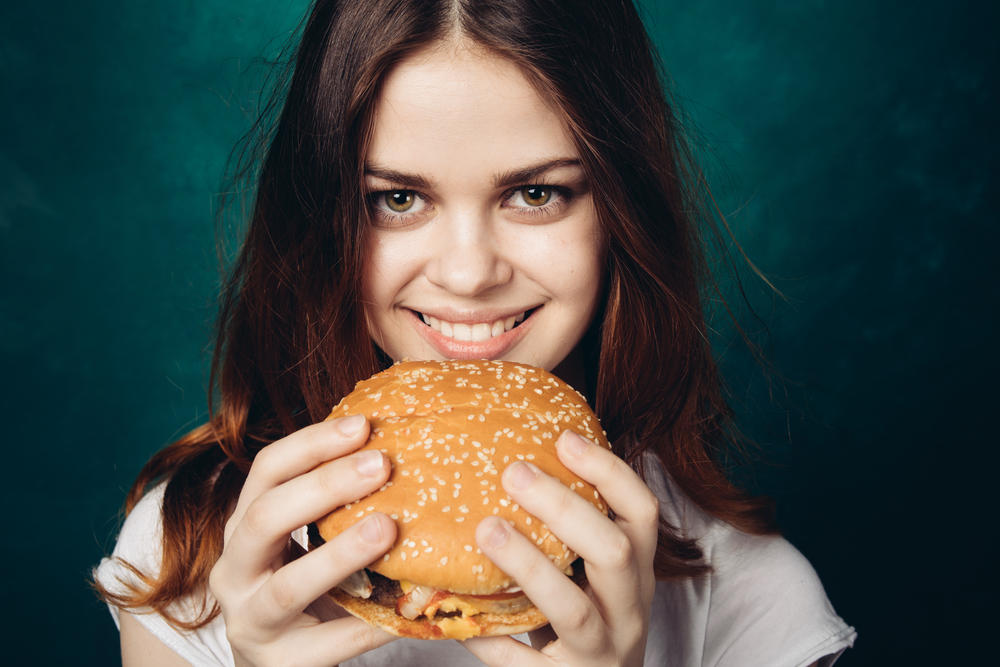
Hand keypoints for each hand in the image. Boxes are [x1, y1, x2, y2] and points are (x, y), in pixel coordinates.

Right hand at [208, 415, 398, 666]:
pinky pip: (330, 642)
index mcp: (243, 526)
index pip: (266, 471)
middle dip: (323, 487)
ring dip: (339, 555)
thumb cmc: (302, 583)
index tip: (363, 424)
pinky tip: (411, 604)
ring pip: (287, 587)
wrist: (278, 661)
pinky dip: (371, 622)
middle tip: (382, 465)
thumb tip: (404, 446)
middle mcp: (234, 570)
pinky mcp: (281, 665)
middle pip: (264, 518)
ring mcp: (251, 621)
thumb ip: (335, 503)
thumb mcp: (305, 538)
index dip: (311, 444)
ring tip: (387, 528)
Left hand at [464, 430, 658, 666]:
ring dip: (530, 565)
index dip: (609, 472)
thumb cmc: (587, 621)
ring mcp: (602, 652)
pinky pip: (523, 662)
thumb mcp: (595, 577)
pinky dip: (490, 636)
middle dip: (565, 508)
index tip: (564, 438)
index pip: (642, 513)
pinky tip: (457, 606)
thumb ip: (570, 533)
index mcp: (638, 572)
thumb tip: (513, 461)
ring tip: (487, 529)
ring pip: (574, 609)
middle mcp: (629, 611)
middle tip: (513, 473)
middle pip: (615, 552)